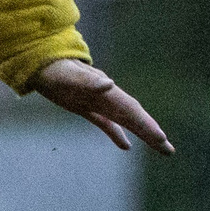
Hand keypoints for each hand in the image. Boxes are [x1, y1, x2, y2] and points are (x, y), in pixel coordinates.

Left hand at [27, 57, 173, 154]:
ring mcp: (97, 101)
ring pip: (125, 121)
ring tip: (160, 147)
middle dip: (151, 133)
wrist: (40, 59)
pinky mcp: (85, 106)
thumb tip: (109, 84)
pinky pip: (106, 123)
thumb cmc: (55, 69)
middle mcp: (106, 97)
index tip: (160, 138)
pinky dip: (117, 134)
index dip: (145, 124)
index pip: (131, 110)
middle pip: (133, 117)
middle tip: (169, 151)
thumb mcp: (69, 75)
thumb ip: (88, 81)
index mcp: (106, 92)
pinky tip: (126, 145)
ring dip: (142, 134)